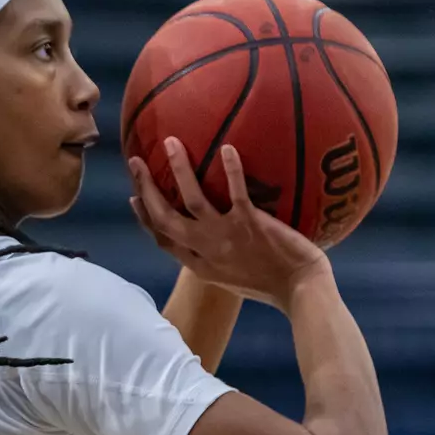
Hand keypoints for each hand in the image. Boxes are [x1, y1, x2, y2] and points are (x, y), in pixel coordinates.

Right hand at [129, 137, 330, 309]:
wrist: (299, 290)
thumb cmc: (272, 285)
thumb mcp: (232, 278)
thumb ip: (216, 258)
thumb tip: (212, 236)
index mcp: (200, 266)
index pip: (163, 240)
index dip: (145, 219)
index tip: (135, 198)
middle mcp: (206, 251)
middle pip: (164, 218)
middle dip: (146, 189)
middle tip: (136, 163)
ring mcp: (226, 236)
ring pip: (190, 199)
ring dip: (179, 169)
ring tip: (172, 143)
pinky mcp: (250, 223)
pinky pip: (235, 191)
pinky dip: (230, 169)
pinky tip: (227, 148)